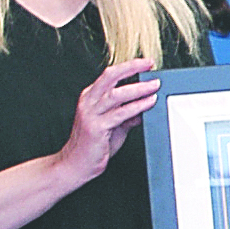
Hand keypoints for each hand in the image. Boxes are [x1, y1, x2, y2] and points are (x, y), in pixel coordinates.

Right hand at [56, 58, 160, 183]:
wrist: (75, 165)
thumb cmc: (92, 146)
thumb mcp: (114, 126)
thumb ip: (127, 116)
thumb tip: (143, 107)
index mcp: (91, 98)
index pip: (110, 75)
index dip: (128, 67)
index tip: (145, 63)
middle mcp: (89, 102)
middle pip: (110, 76)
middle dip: (131, 68)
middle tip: (149, 65)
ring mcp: (91, 114)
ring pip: (116, 94)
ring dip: (138, 88)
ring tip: (154, 85)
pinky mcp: (96, 127)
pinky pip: (120, 113)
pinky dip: (137, 106)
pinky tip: (148, 103)